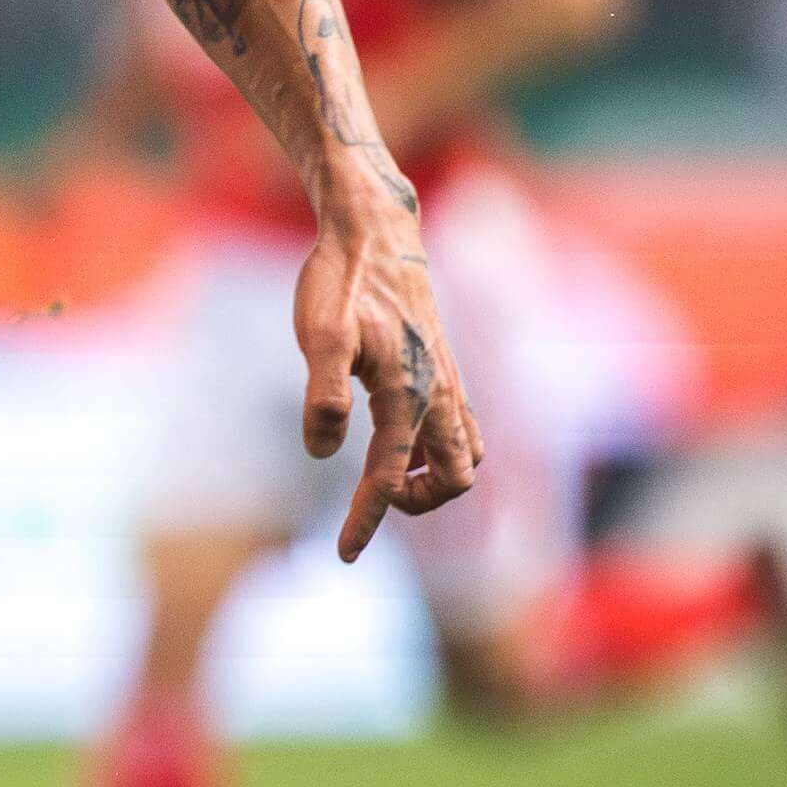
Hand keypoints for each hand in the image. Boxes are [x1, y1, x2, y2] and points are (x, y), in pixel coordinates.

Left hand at [293, 194, 481, 558]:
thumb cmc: (340, 280)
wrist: (374, 231)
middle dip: (416, 502)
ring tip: (385, 476)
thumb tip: (323, 452)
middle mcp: (440, 392)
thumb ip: (323, 395)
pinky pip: (464, 429)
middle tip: (368, 498)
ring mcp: (448, 380)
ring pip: (466, 457)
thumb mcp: (319, 334)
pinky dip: (440, 453)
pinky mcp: (445, 369)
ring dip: (432, 480)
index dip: (367, 519)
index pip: (390, 476)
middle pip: (454, 479)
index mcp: (409, 391)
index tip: (344, 554)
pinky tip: (399, 441)